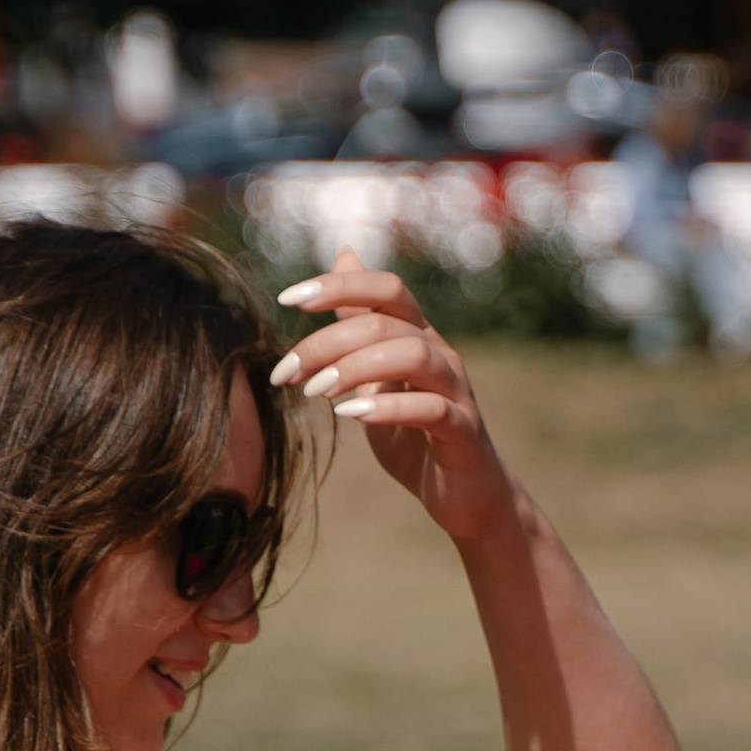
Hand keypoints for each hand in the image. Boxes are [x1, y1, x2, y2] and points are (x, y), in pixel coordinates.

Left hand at [271, 253, 518, 545]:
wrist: (463, 496)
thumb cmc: (416, 434)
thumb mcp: (375, 374)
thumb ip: (359, 322)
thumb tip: (343, 255)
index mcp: (418, 336)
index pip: (383, 288)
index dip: (337, 285)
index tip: (286, 300)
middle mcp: (441, 354)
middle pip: (384, 321)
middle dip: (326, 342)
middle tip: (286, 373)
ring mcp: (456, 391)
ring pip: (411, 354)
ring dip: (355, 367)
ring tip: (316, 392)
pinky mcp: (463, 431)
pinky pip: (431, 409)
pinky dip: (389, 407)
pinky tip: (352, 415)